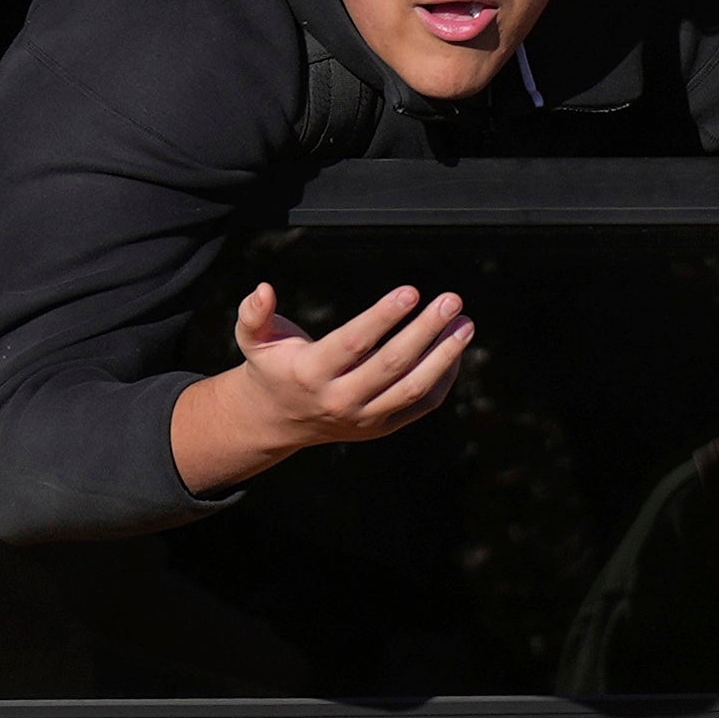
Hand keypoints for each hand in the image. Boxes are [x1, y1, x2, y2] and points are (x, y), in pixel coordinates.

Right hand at [166, 278, 473, 495]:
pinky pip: (420, 405)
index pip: (354, 344)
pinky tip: (454, 348)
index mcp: (311, 374)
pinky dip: (442, 378)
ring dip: (444, 356)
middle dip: (426, 331)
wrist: (279, 419)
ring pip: (413, 388)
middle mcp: (340, 400)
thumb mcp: (253, 339)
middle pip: (392, 366)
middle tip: (452, 299)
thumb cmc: (273, 364)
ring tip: (465, 323)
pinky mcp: (382, 428)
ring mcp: (364, 419)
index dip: (383, 317)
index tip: (411, 291)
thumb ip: (253, 314)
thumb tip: (263, 289)